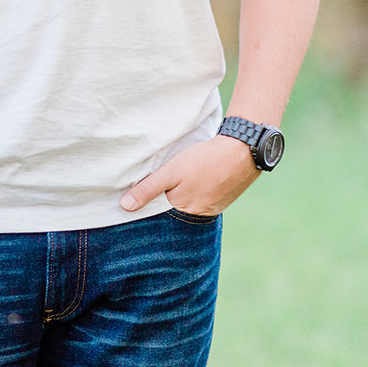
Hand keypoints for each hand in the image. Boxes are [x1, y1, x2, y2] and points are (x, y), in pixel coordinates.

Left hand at [119, 135, 259, 217]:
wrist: (241, 152)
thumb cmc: (203, 160)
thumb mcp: (171, 172)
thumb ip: (148, 189)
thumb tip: (125, 206)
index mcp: (183, 210)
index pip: (159, 214)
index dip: (148, 206)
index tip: (137, 200)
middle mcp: (198, 214)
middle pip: (174, 211)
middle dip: (165, 202)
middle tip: (161, 186)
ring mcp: (212, 208)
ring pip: (188, 206)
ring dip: (181, 197)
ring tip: (179, 183)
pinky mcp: (222, 200)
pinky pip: (202, 201)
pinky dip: (196, 194)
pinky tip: (194, 182)